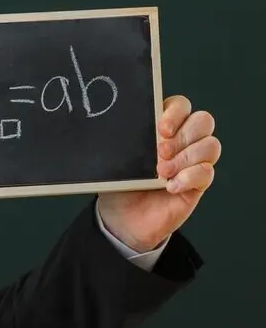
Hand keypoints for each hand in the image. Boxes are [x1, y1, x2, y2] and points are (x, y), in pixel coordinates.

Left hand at [97, 95, 219, 252]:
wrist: (122, 221)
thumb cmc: (119, 187)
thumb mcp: (116, 163)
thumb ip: (127, 144)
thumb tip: (130, 130)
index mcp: (161, 128)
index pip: (181, 106)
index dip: (175, 113)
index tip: (161, 130)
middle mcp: (182, 141)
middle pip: (203, 121)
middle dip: (183, 135)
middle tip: (161, 152)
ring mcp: (193, 161)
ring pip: (210, 145)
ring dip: (186, 157)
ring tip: (162, 172)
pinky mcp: (199, 183)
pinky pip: (207, 172)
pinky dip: (189, 177)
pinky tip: (170, 187)